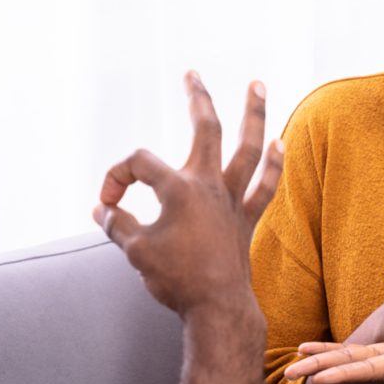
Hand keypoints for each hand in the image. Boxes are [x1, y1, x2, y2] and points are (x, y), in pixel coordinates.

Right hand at [93, 72, 283, 317]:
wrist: (217, 310)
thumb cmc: (175, 280)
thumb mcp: (135, 251)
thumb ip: (117, 225)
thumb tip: (102, 211)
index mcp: (177, 189)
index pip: (138, 164)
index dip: (116, 177)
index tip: (108, 205)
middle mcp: (208, 186)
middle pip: (205, 129)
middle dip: (197, 98)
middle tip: (192, 74)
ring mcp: (231, 201)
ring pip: (247, 148)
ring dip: (254, 115)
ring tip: (258, 84)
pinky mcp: (245, 220)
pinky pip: (264, 187)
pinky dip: (273, 165)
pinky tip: (281, 143)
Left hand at [284, 337, 383, 383]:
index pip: (370, 370)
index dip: (345, 372)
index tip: (320, 378)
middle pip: (348, 366)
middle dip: (318, 370)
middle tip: (286, 375)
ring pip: (344, 359)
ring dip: (316, 361)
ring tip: (288, 366)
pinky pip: (350, 352)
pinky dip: (328, 350)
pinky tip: (307, 349)